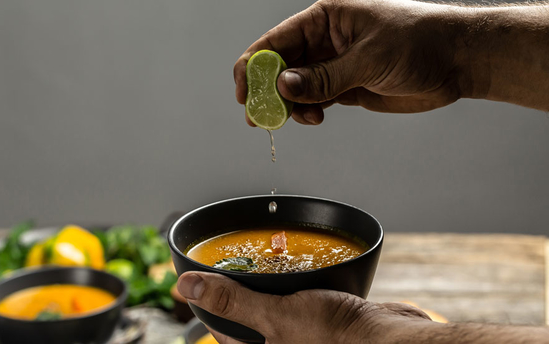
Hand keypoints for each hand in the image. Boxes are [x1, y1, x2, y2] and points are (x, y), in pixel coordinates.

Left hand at [177, 271, 431, 343]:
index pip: (222, 332)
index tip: (206, 278)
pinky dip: (295, 285)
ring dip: (270, 284)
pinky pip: (299, 301)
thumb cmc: (335, 338)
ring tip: (263, 260)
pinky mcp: (321, 323)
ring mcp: (301, 337)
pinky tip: (296, 267)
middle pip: (248, 317)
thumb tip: (185, 287)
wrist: (389, 340)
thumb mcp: (275, 317)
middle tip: (237, 262)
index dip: (211, 304)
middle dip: (242, 290)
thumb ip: (232, 302)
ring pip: (274, 307)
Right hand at [234, 0, 469, 125]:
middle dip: (268, 90)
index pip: (276, 41)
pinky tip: (313, 117)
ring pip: (296, 86)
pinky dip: (308, 111)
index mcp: (326, 18)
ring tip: (294, 118)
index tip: (245, 90)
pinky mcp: (347, 86)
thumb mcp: (369, 57)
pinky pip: (315, 99)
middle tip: (260, 115)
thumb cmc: (421, 40)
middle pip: (281, 66)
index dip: (255, 65)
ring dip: (289, 105)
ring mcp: (335, 64)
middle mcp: (326, 40)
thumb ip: (325, 76)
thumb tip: (285, 86)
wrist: (458, 60)